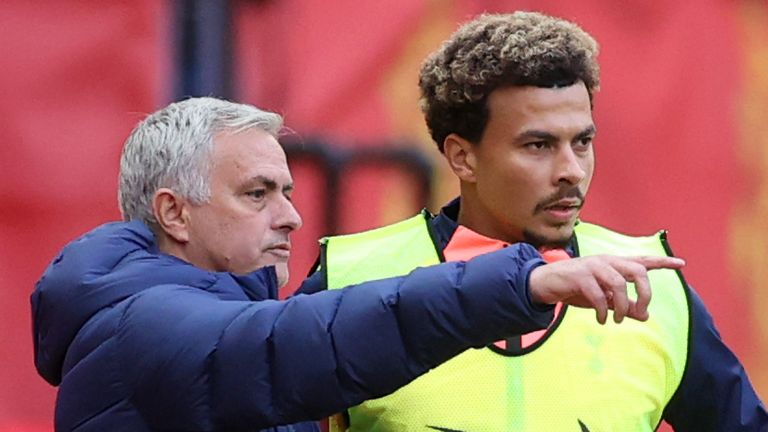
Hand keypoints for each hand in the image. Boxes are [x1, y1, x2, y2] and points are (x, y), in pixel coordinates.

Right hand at [528, 255, 684, 323]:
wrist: (545, 284)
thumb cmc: (576, 289)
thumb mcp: (603, 299)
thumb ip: (623, 305)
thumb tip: (644, 316)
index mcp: (614, 264)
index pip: (642, 260)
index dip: (663, 262)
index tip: (682, 264)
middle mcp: (606, 261)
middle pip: (637, 271)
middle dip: (645, 293)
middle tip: (641, 312)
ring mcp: (592, 267)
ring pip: (619, 284)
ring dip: (622, 306)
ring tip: (617, 320)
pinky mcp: (579, 277)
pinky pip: (598, 295)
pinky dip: (603, 311)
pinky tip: (602, 320)